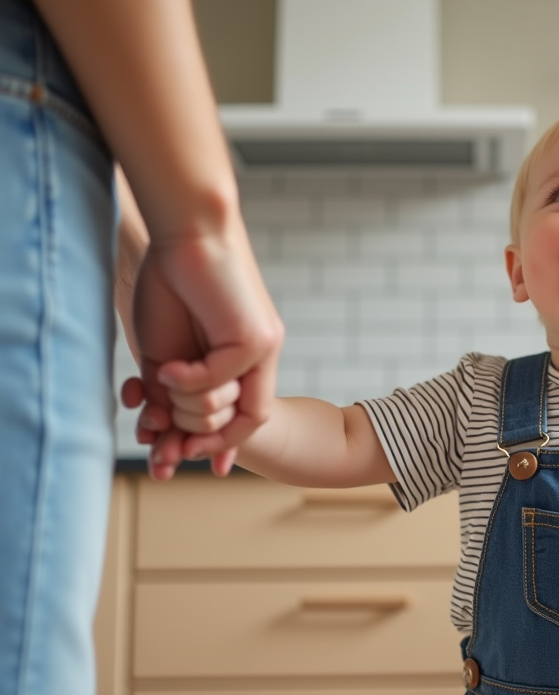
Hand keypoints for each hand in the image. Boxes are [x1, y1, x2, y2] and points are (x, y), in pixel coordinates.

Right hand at [132, 222, 283, 478]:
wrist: (185, 233)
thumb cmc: (171, 284)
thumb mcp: (164, 351)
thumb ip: (168, 390)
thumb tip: (162, 434)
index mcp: (244, 359)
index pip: (244, 419)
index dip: (216, 447)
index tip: (179, 461)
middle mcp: (262, 356)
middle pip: (242, 424)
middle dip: (194, 437)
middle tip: (158, 437)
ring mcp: (264, 347)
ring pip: (233, 408)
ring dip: (190, 407)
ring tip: (163, 383)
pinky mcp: (257, 336)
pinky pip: (221, 380)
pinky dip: (190, 382)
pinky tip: (167, 367)